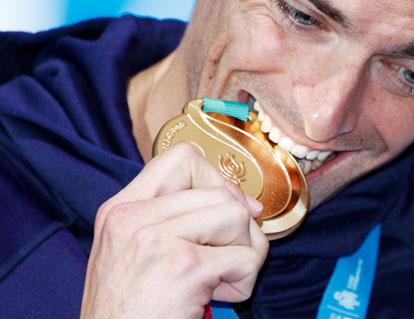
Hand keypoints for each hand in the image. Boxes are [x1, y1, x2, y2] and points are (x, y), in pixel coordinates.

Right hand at [80, 142, 268, 318]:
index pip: (181, 157)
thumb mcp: (132, 252)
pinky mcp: (185, 267)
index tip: (226, 207)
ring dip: (243, 251)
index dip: (216, 178)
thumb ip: (175, 218)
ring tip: (220, 278)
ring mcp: (158, 240)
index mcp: (120, 209)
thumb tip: (247, 203)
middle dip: (238, 226)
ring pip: (237, 216)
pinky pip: (245, 258)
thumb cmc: (128, 310)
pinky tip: (218, 296)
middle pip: (220, 190)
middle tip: (223, 258)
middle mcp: (134, 217)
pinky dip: (244, 281)